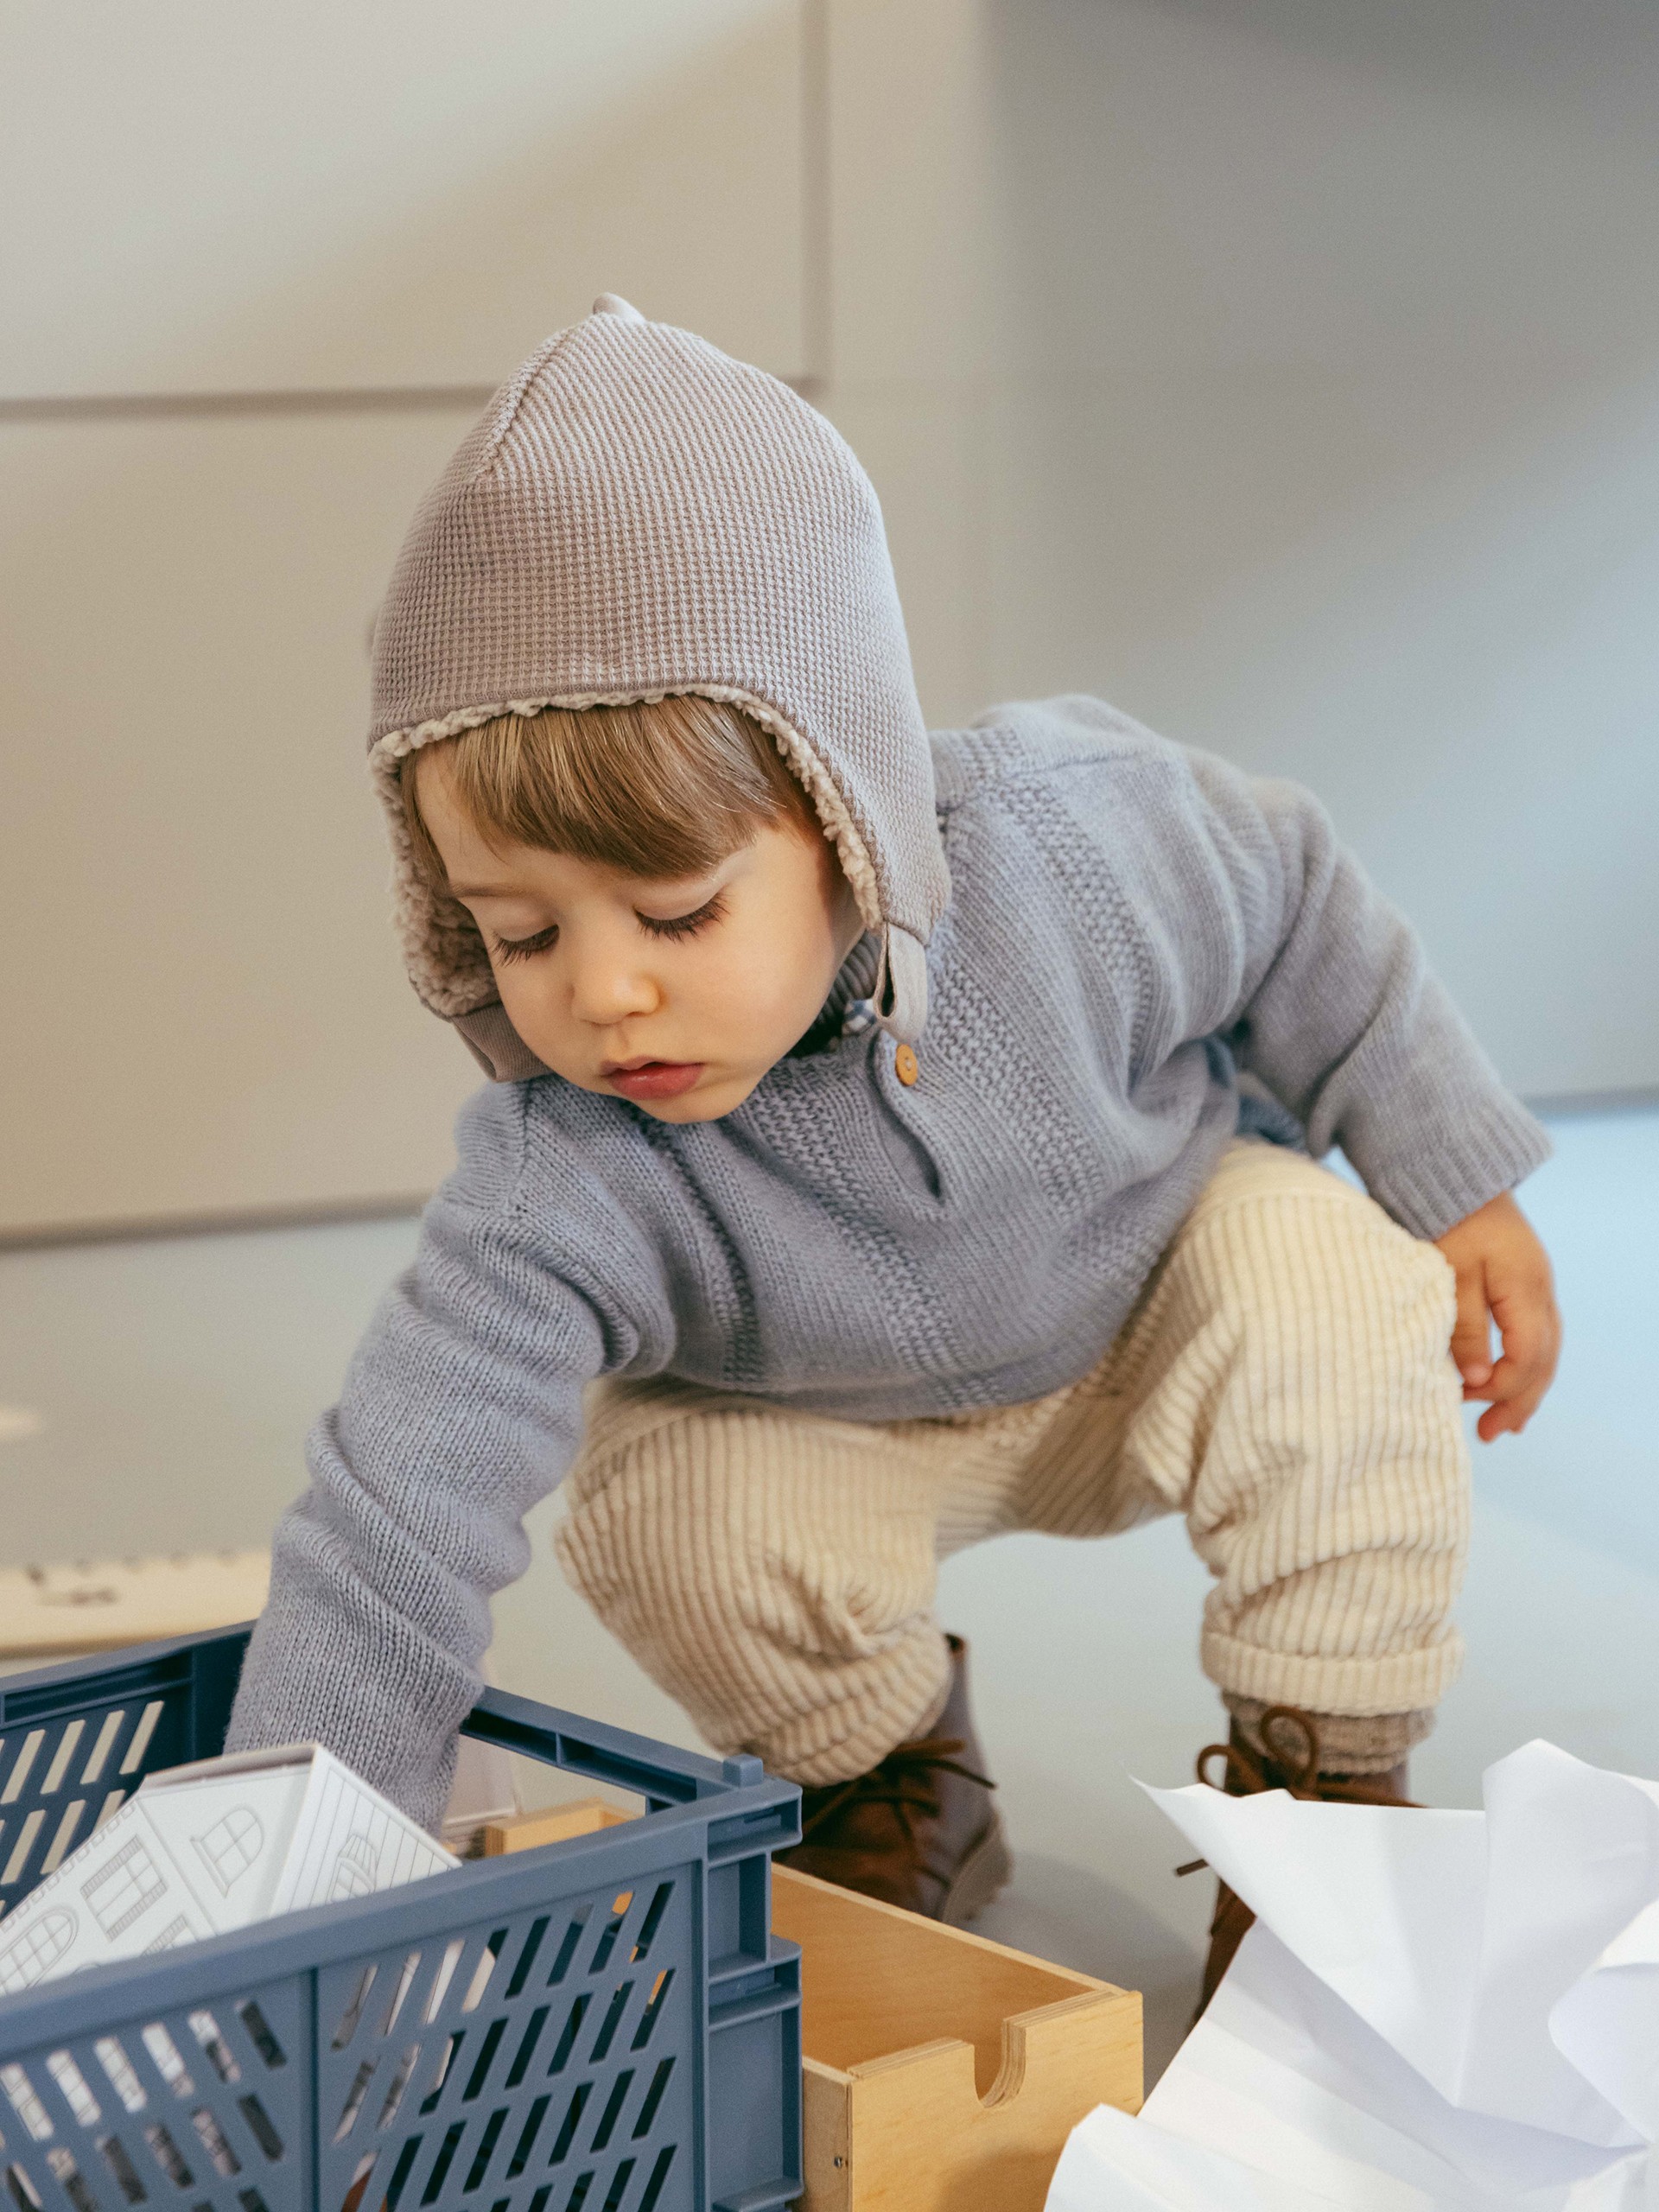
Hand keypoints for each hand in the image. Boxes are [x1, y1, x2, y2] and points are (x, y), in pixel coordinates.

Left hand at [1433, 1191, 1560, 1440]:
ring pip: (1545, 1350)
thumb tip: (1477, 1381)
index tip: (1464, 1400)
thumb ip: (1463, 1327)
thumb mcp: (1447, 1273)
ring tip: (1503, 1425)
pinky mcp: (1525, 1283)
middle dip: (1519, 1401)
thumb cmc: (1446, 1218)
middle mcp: (1541, 1289)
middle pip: (1544, 1359)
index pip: (1527, 1354)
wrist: (1455, 1173)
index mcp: (1525, 1287)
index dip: (1500, 1386)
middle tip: (1490, 1435)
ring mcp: (1537, 1286)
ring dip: (1525, 1389)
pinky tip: (1507, 1381)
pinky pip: (1536, 1335)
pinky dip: (1525, 1365)